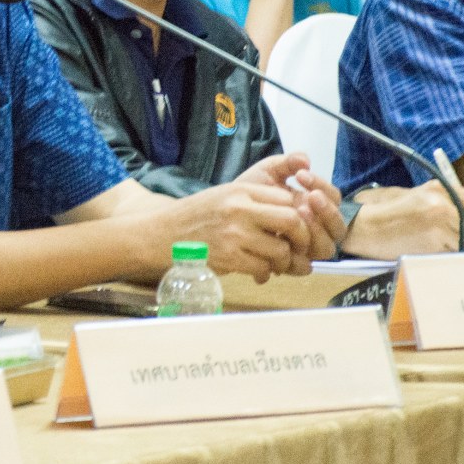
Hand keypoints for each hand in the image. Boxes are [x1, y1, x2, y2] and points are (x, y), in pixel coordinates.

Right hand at [160, 182, 315, 282]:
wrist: (162, 234)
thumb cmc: (196, 216)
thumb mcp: (225, 196)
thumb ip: (256, 202)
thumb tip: (294, 216)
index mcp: (241, 190)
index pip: (287, 199)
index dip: (300, 215)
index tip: (298, 227)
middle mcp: (239, 208)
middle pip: (292, 220)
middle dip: (301, 237)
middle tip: (298, 247)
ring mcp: (234, 233)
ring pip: (280, 249)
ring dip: (283, 260)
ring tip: (276, 263)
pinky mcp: (228, 257)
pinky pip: (262, 268)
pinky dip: (264, 273)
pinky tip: (258, 272)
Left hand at [236, 153, 345, 262]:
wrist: (226, 213)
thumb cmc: (252, 192)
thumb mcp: (267, 172)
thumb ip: (286, 163)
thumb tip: (305, 159)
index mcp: (315, 205)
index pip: (334, 198)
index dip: (323, 187)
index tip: (301, 175)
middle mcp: (316, 229)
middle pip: (338, 228)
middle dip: (327, 211)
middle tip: (309, 196)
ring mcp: (305, 248)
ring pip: (326, 248)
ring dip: (317, 230)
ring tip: (298, 212)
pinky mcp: (290, 263)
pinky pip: (304, 264)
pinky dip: (298, 253)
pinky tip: (280, 236)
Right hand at [340, 181, 463, 258]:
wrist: (360, 226)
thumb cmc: (381, 210)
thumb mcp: (413, 194)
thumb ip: (440, 201)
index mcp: (440, 188)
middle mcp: (445, 205)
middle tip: (462, 244)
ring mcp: (441, 226)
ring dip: (458, 250)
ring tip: (440, 250)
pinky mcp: (433, 246)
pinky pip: (451, 256)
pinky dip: (445, 259)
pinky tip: (430, 255)